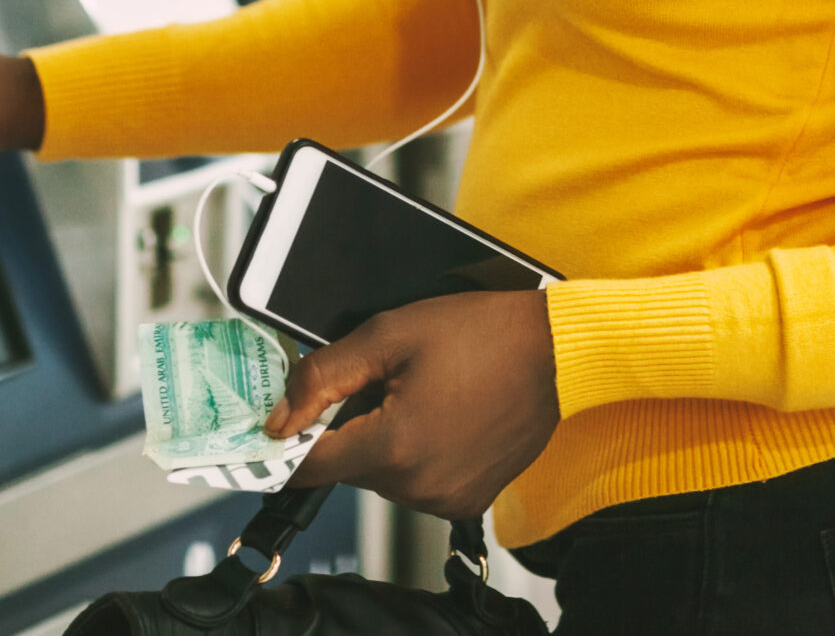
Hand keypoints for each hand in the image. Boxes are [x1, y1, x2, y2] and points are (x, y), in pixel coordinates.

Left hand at [269, 289, 560, 520]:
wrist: (557, 353)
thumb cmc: (482, 334)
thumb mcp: (389, 335)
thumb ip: (323, 377)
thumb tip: (277, 419)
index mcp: (394, 448)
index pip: (308, 467)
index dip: (289, 440)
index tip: (284, 421)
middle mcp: (417, 487)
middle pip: (346, 466)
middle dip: (350, 425)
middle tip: (384, 379)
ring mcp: (445, 499)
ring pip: (382, 474)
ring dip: (385, 439)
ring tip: (422, 393)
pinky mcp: (467, 500)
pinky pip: (417, 482)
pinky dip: (417, 453)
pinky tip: (443, 414)